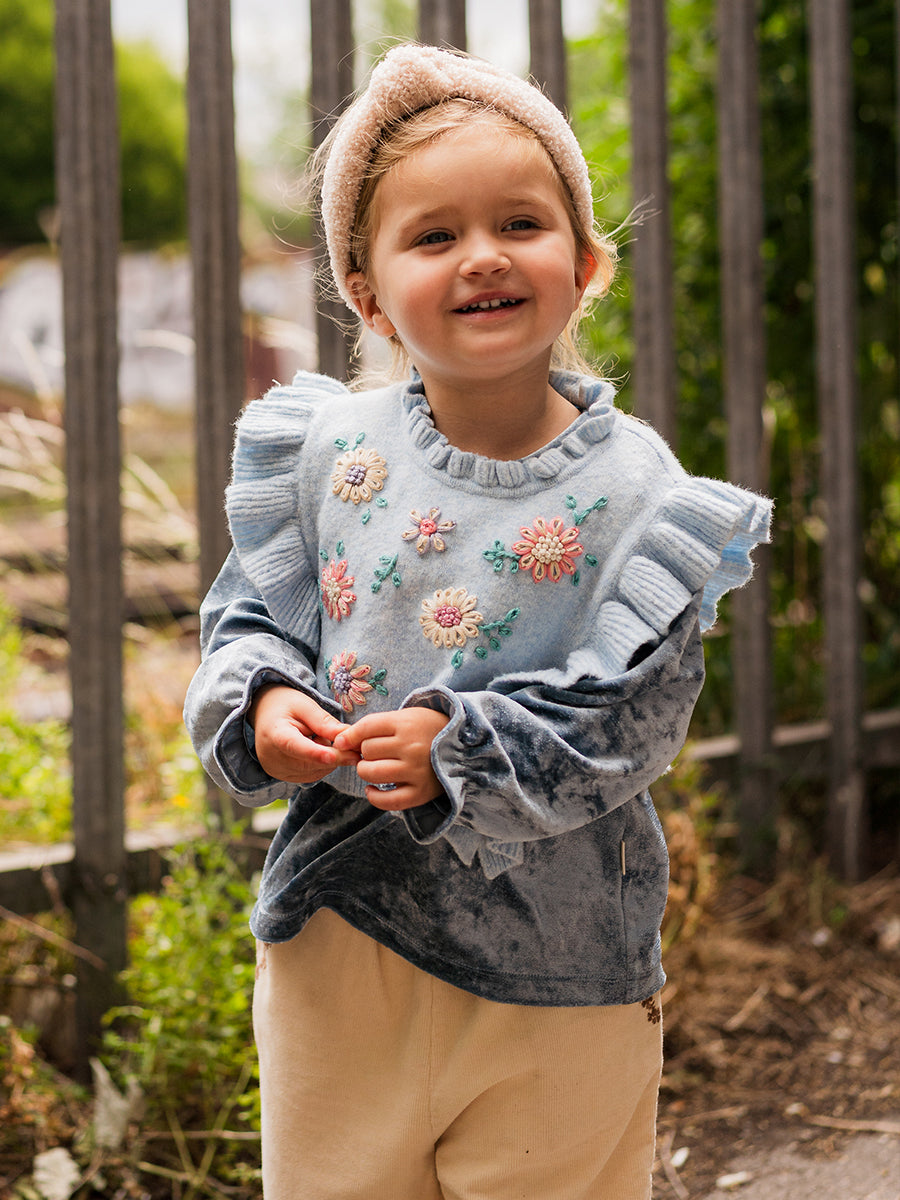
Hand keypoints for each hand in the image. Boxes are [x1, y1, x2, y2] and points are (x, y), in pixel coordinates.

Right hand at [249, 685, 359, 783]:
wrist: (265, 714)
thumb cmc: (286, 706)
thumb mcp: (305, 705)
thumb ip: (324, 722)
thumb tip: (347, 737)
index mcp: (274, 734)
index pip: (295, 746)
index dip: (316, 753)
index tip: (336, 756)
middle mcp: (271, 757)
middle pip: (308, 763)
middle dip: (334, 756)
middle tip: (353, 746)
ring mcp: (276, 770)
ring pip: (313, 772)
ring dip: (328, 760)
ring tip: (322, 738)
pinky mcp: (282, 776)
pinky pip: (310, 776)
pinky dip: (321, 765)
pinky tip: (318, 749)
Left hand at [332, 707, 448, 810]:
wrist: (463, 747)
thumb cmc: (426, 730)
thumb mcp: (405, 718)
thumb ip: (373, 726)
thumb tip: (339, 741)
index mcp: (407, 724)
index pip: (366, 728)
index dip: (350, 735)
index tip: (343, 741)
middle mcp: (411, 747)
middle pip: (367, 751)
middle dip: (364, 752)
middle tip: (374, 753)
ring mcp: (417, 771)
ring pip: (371, 773)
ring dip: (366, 771)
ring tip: (374, 768)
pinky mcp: (421, 793)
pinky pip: (387, 801)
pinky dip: (373, 796)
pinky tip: (373, 789)